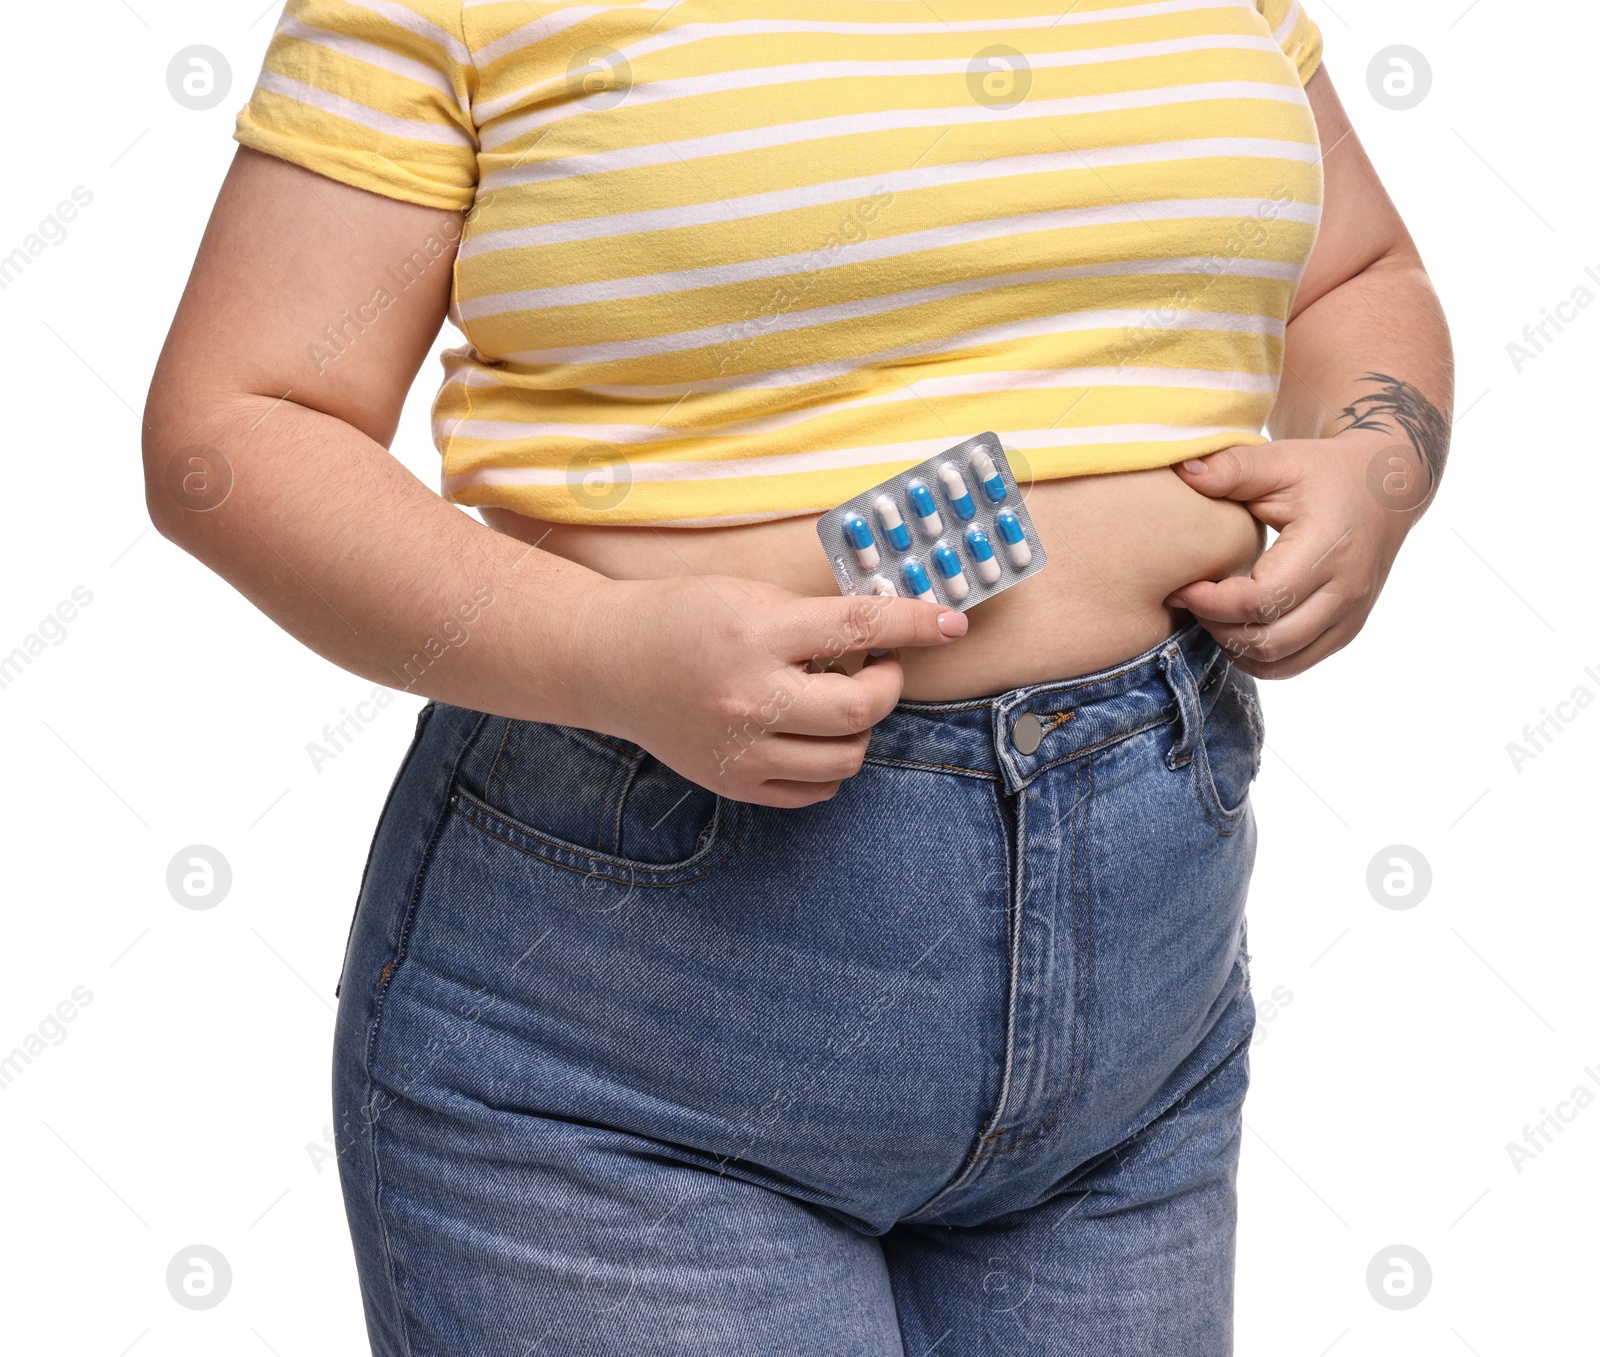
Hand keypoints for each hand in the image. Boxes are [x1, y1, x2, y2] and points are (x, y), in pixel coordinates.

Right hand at [567, 574, 967, 806]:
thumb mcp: (747, 594)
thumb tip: (886, 630)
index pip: (859, 628)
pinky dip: (833, 763)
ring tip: (841, 698)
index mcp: (755, 634)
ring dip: (862, 727)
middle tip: (881, 665)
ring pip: (846, 757)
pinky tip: (818, 734)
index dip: (916, 624)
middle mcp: (750, 697)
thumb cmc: (679, 617)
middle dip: (888, 684)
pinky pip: (814, 789)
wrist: (608, 663)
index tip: (951, 623)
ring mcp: (741, 749)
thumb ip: (814, 617)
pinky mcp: (734, 782)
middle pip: (861, 709)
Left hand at [1164, 428, 1432, 678]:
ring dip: (1235, 647)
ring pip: (1280, 661)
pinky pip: (1295, 664)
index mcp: (1328, 548)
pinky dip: (1258, 656)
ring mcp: (1350, 615)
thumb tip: (1182, 470)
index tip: (1182, 587)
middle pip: (1269, 640)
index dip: (1212, 602)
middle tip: (1191, 601)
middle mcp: (1346, 590)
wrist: (1386, 490)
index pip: (1261, 600)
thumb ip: (1232, 467)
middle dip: (1217, 627)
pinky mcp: (1347, 630)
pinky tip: (1237, 627)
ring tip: (1212, 614)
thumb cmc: (1327, 473)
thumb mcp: (1281, 460)